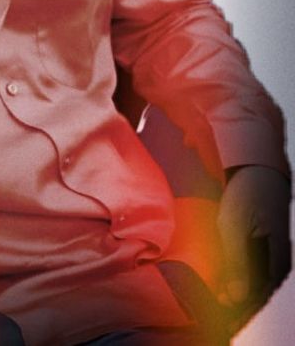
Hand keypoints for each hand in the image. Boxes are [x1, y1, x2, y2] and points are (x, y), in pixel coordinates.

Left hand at [217, 165, 290, 321]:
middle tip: (215, 321)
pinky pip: (253, 275)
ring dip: (237, 301)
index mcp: (276, 260)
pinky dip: (239, 285)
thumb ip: (237, 262)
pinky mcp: (264, 252)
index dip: (239, 312)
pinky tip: (225, 291)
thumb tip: (237, 297)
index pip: (257, 297)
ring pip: (255, 288)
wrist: (258, 171)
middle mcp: (278, 264)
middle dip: (236, 311)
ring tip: (217, 312)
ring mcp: (272, 258)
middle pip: (257, 296)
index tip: (220, 322)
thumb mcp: (235, 226)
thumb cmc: (248, 194)